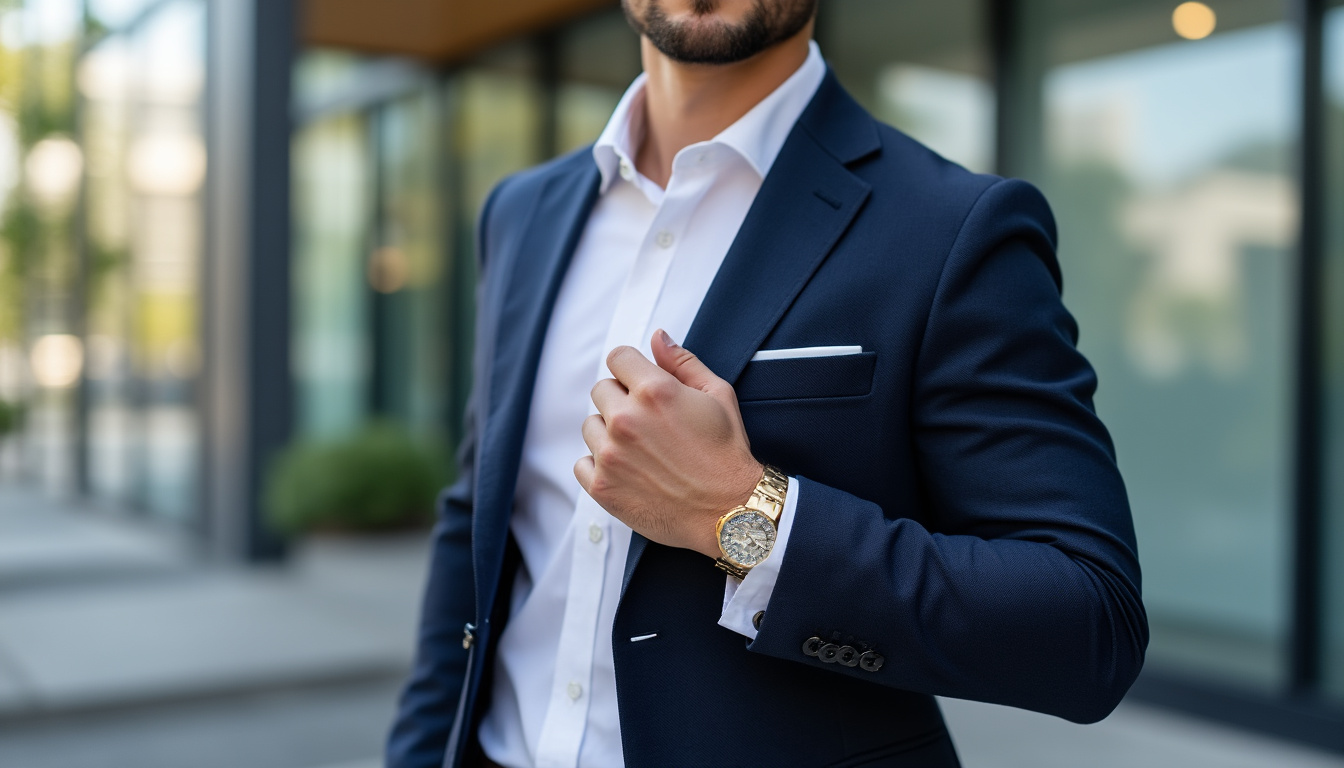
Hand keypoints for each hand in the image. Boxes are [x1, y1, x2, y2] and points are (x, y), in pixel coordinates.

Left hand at [574, 330, 763, 559]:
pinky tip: (629, 470)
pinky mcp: (602, 486)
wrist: (729, 511)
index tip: (641, 385)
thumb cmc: (726, 453)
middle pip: (601, 390)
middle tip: (649, 423)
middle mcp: (626, 419)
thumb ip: (682, 362)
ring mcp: (611, 454)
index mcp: (654, 391)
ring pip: (590, 425)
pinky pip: (582, 463)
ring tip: (641, 449)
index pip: (618, 358)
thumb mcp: (717, 395)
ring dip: (609, 432)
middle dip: (621, 399)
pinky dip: (599, 466)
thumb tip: (658, 337)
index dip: (632, 369)